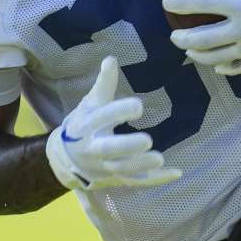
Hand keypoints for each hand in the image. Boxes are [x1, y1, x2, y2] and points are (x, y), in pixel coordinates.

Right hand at [45, 57, 181, 190]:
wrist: (64, 158)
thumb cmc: (83, 124)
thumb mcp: (90, 103)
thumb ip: (104, 84)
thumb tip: (111, 58)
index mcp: (87, 125)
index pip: (102, 118)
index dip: (119, 112)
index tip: (138, 106)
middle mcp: (94, 148)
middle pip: (109, 150)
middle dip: (126, 147)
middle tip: (147, 141)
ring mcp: (104, 167)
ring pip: (122, 170)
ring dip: (140, 166)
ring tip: (159, 159)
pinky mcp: (116, 179)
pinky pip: (136, 182)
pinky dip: (155, 180)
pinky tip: (175, 172)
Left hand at [162, 0, 240, 75]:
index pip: (205, 3)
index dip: (183, 2)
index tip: (167, 1)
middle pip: (205, 38)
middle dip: (185, 38)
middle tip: (173, 35)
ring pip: (218, 56)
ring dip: (199, 55)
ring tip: (188, 52)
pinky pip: (239, 67)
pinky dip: (225, 67)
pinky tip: (217, 65)